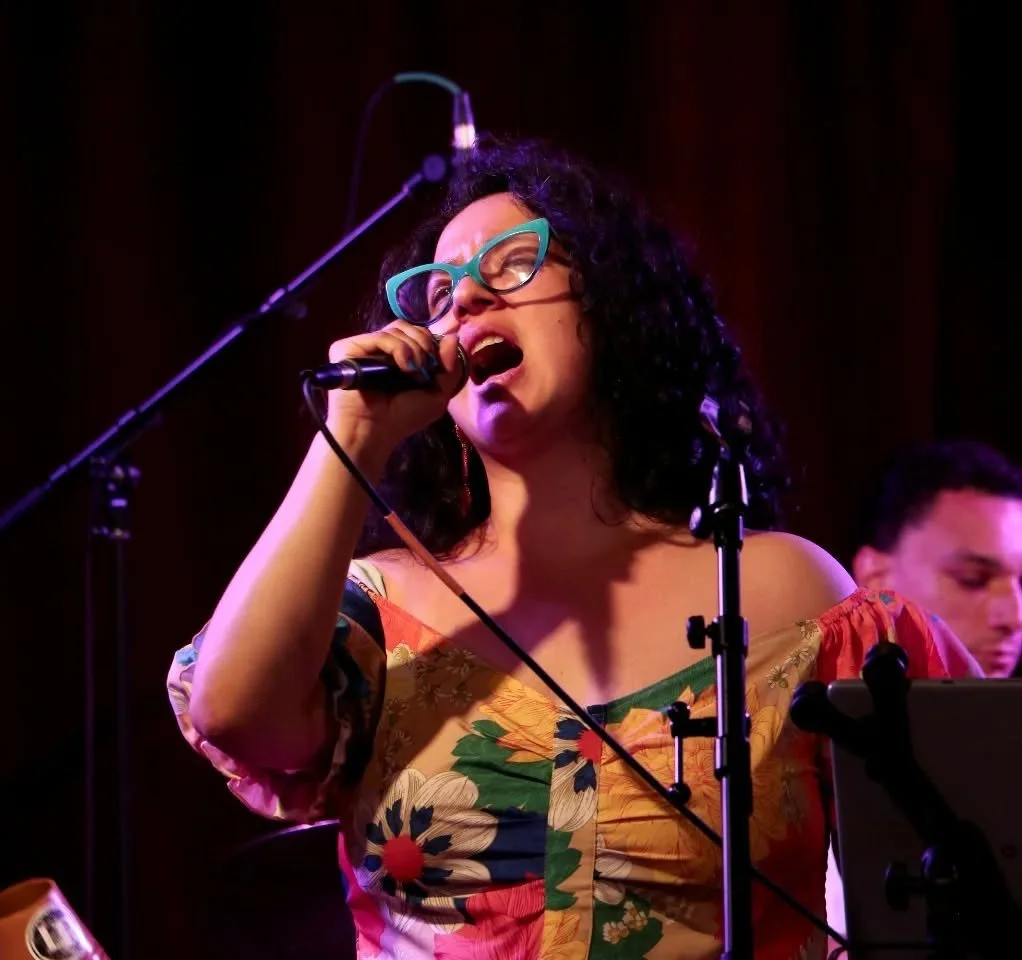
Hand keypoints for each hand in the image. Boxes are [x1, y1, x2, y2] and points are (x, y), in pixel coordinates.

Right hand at [324, 320, 463, 450]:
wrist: (374, 431)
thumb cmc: (404, 417)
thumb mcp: (437, 395)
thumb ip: (450, 367)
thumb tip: (453, 337)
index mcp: (399, 357)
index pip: (418, 334)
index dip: (431, 343)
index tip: (437, 365)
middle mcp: (381, 350)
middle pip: (409, 327)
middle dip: (425, 344)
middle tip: (426, 368)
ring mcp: (365, 348)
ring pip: (397, 328)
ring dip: (414, 349)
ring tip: (414, 373)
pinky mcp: (348, 348)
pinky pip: (381, 336)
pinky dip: (399, 348)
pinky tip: (404, 367)